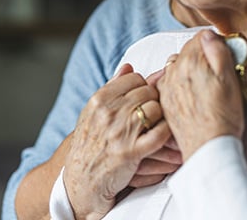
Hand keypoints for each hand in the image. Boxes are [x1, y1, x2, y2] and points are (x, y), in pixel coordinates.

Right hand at [63, 64, 172, 218]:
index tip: (144, 98)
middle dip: (154, 101)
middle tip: (155, 113)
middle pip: (148, 92)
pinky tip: (164, 137)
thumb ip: (113, 87)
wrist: (80, 180)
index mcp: (99, 99)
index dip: (143, 87)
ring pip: (155, 109)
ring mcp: (119, 132)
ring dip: (161, 117)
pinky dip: (166, 133)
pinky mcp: (131, 152)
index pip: (135, 78)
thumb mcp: (94, 112)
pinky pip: (159, 133)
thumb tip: (129, 67)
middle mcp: (108, 112)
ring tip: (158, 125)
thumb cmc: (90, 144)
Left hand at [158, 29, 244, 160]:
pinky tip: (192, 94)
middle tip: (215, 70)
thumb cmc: (224, 116)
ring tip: (205, 84)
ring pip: (176, 67)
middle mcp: (173, 72)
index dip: (213, 44)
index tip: (221, 53)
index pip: (199, 39)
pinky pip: (169, 84)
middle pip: (186, 52)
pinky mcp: (164, 102)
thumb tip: (208, 33)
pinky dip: (179, 84)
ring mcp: (166, 87)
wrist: (209, 149)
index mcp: (190, 62)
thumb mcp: (230, 79)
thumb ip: (218, 51)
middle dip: (200, 56)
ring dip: (188, 69)